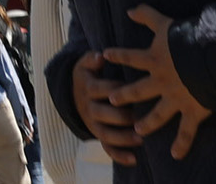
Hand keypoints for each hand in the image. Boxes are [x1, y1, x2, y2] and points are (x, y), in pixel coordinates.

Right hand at [72, 50, 143, 164]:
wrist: (73, 94)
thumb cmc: (88, 76)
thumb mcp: (84, 64)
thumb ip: (91, 58)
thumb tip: (100, 56)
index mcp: (87, 88)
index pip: (102, 89)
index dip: (118, 90)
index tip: (135, 90)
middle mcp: (88, 107)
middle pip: (104, 113)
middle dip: (123, 116)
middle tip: (142, 117)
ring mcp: (92, 124)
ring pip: (106, 134)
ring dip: (123, 138)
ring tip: (141, 139)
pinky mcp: (97, 136)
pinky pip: (107, 149)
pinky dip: (119, 156)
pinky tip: (134, 159)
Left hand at [103, 5, 212, 160]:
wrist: (210, 59)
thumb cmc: (188, 39)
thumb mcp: (164, 23)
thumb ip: (146, 15)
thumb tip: (128, 9)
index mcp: (153, 60)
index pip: (130, 57)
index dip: (117, 55)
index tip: (105, 55)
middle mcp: (160, 81)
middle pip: (138, 90)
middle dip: (124, 95)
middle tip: (111, 99)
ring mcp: (175, 98)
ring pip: (157, 114)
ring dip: (147, 123)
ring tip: (137, 129)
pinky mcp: (192, 111)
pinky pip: (186, 131)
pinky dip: (182, 144)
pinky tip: (176, 155)